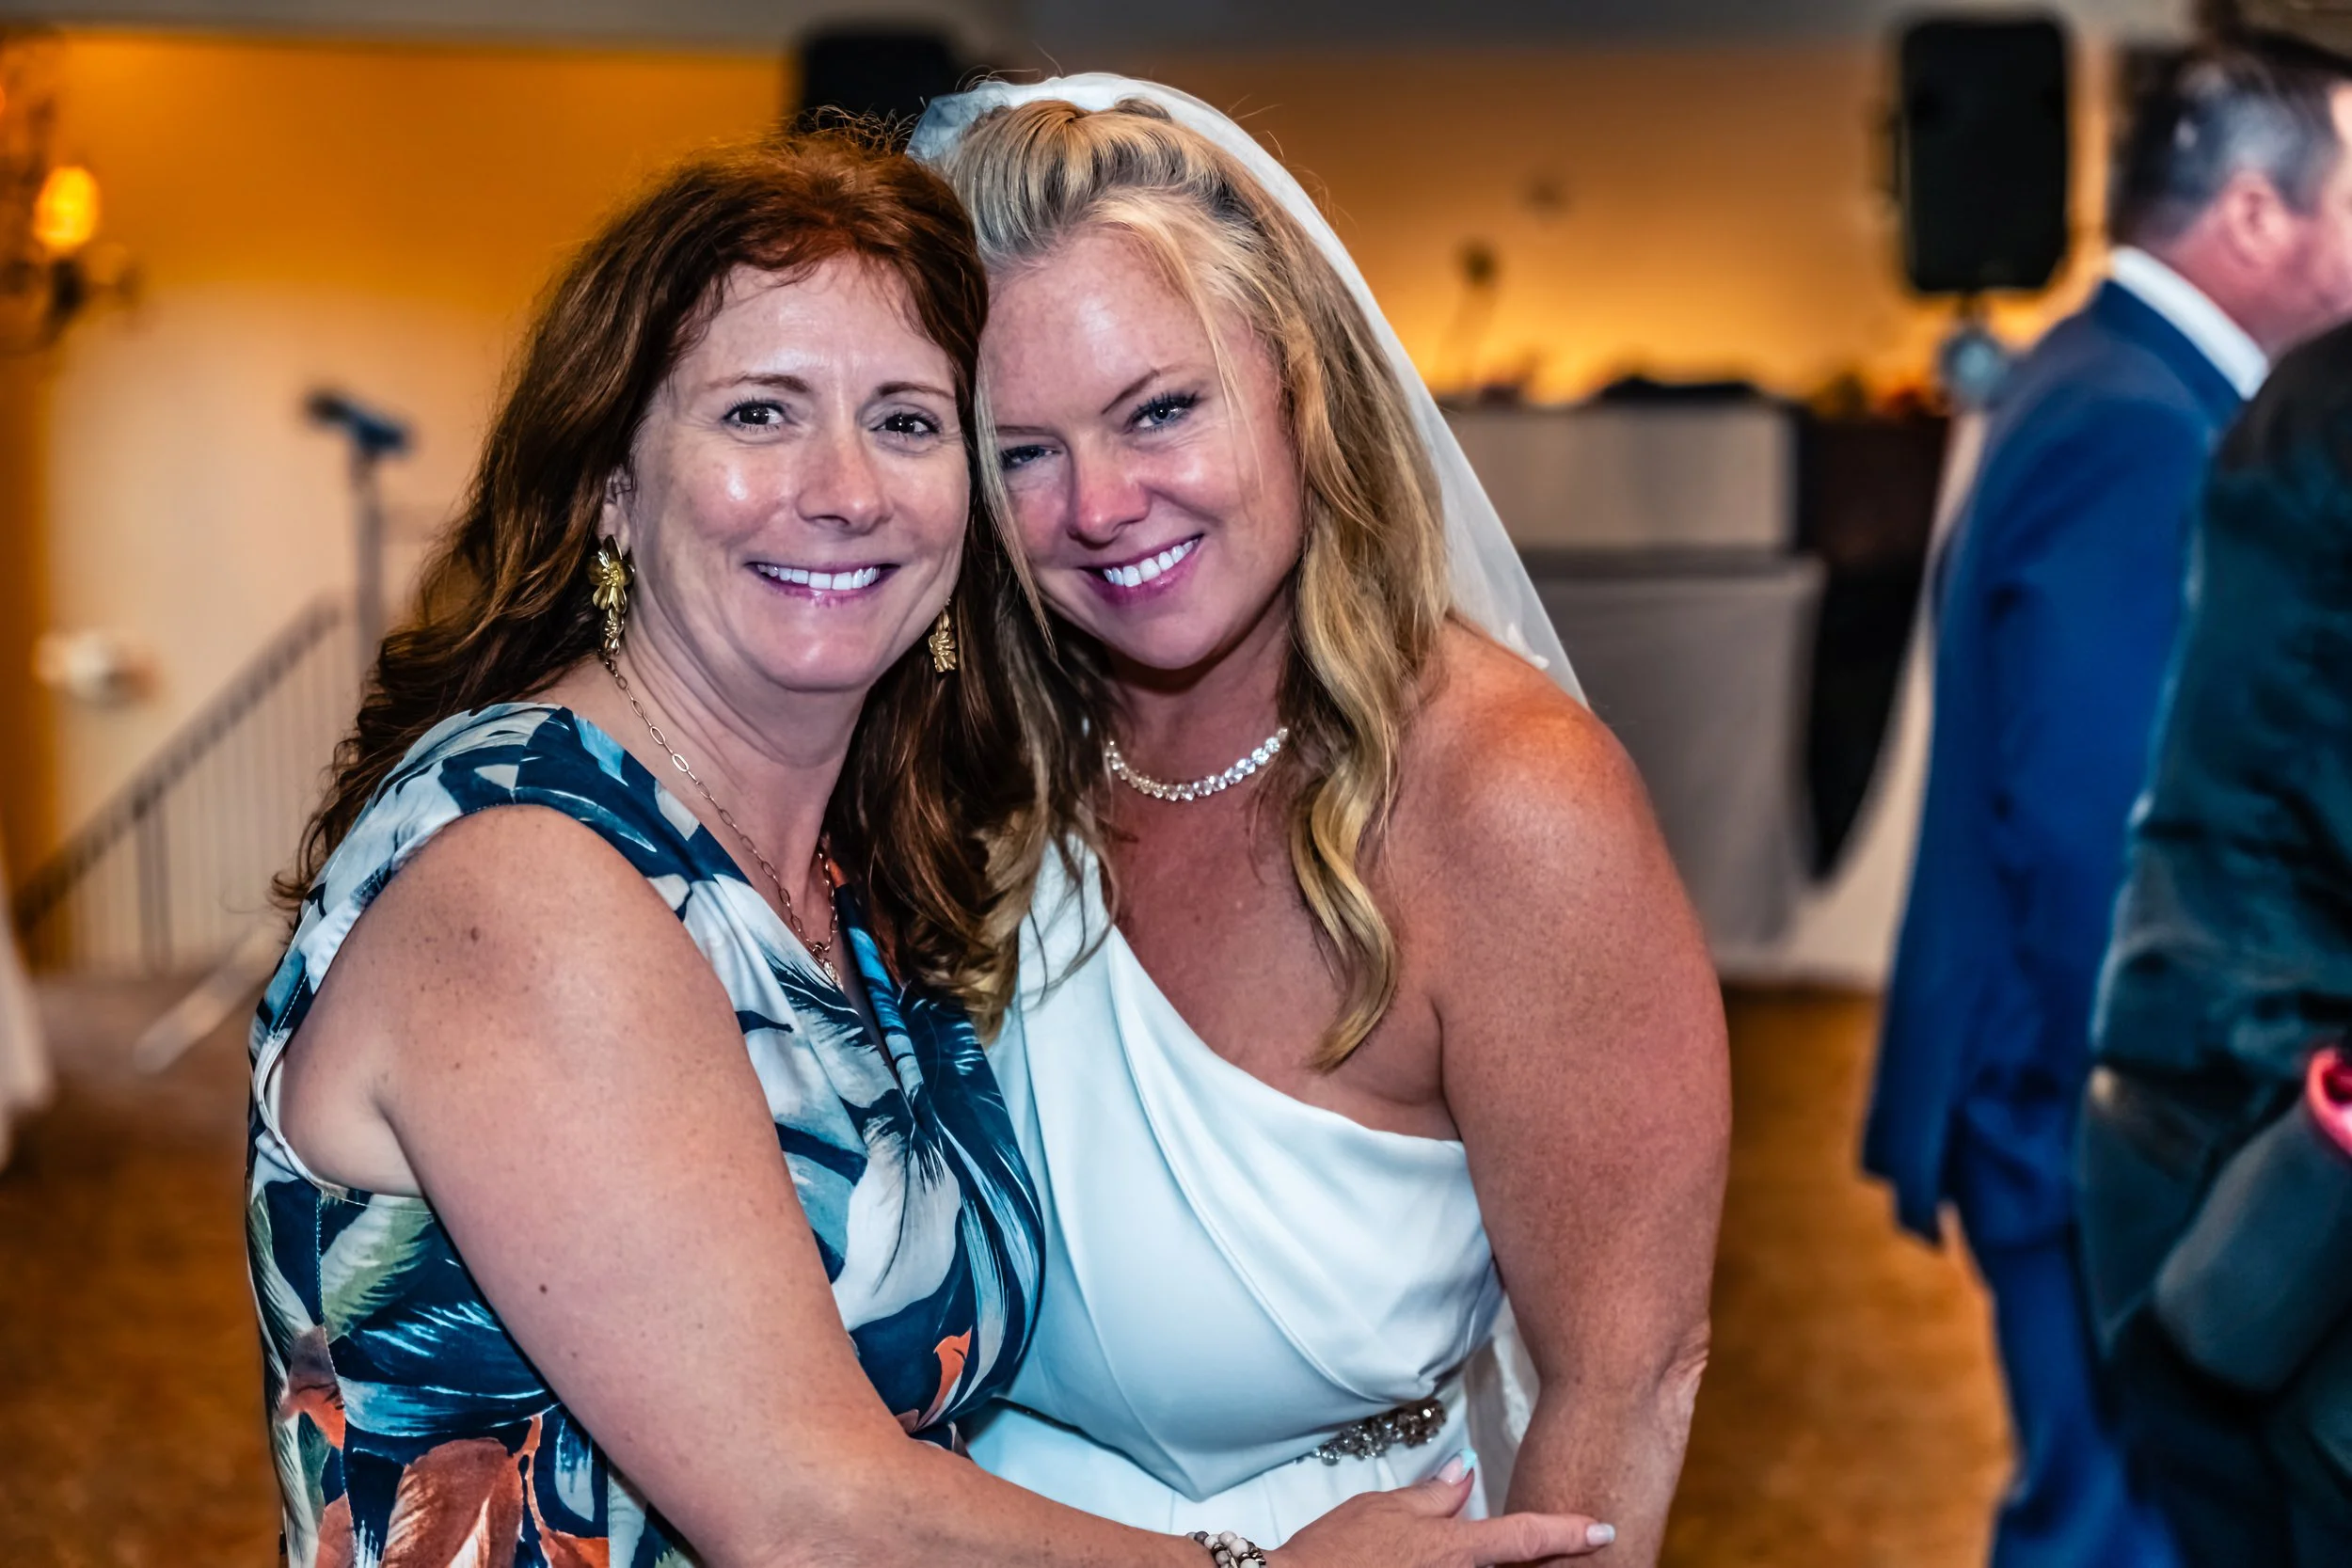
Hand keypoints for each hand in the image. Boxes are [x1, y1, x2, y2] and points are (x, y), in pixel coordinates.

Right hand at [1268, 1451, 1613, 1567]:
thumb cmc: (1336, 1552)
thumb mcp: (1384, 1509)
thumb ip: (1433, 1496)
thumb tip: (1464, 1474)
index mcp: (1455, 1549)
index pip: (1525, 1537)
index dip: (1568, 1531)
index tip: (1601, 1529)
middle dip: (1535, 1556)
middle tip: (1560, 1539)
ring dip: (1494, 1561)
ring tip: (1466, 1546)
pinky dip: (1461, 1566)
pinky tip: (1432, 1556)